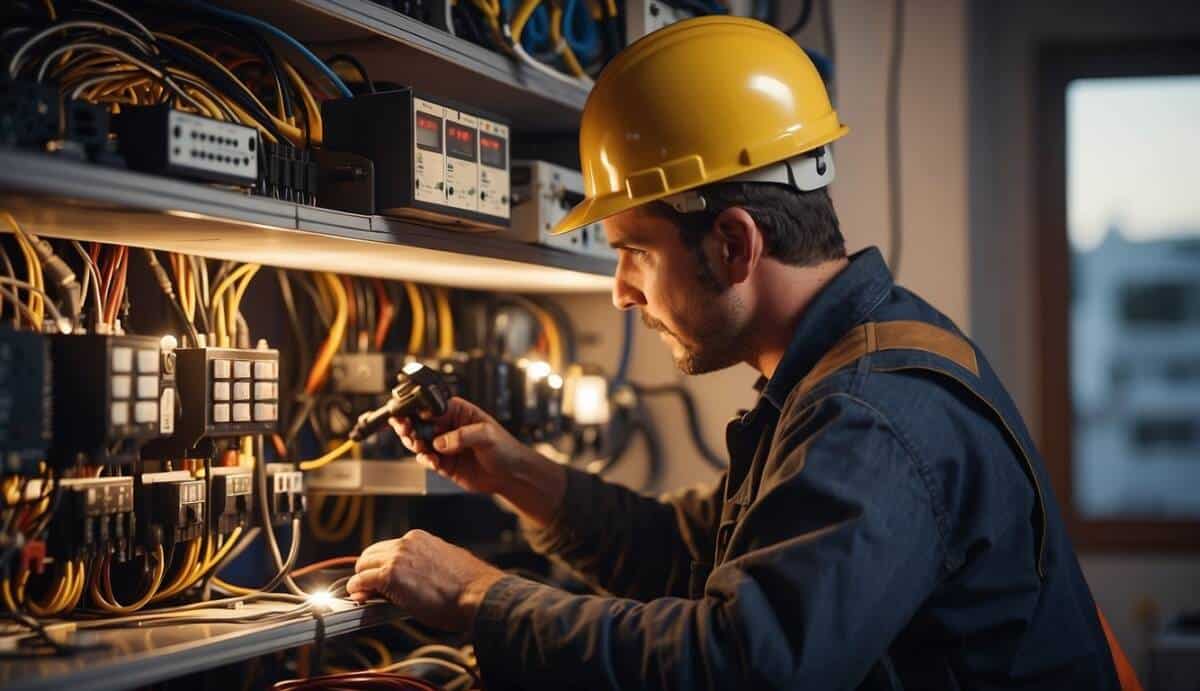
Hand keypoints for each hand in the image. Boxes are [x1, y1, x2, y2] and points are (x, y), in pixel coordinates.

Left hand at [348, 529, 504, 631]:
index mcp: (419, 538)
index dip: (381, 563)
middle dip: (367, 569)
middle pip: (371, 553)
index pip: (389, 547)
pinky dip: (357, 589)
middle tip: (366, 585)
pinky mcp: (390, 576)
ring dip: (361, 579)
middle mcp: (406, 543)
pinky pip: (362, 581)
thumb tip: (413, 576)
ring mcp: (397, 558)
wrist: (476, 593)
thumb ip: (423, 565)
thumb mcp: (444, 564)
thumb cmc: (468, 585)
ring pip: (364, 565)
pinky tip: (357, 596)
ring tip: (361, 592)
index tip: (378, 574)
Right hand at [391, 397, 534, 495]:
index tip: (408, 416)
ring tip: (418, 446)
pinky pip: (427, 459)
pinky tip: (433, 461)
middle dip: (409, 426)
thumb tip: (441, 442)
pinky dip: (425, 460)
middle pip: (420, 423)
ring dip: (414, 444)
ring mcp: (445, 445)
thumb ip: (462, 435)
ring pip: (419, 441)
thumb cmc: (505, 448)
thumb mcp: (487, 435)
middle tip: (406, 431)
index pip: (431, 406)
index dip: (417, 410)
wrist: (511, 474)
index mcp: (458, 412)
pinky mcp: (444, 463)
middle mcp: (448, 427)